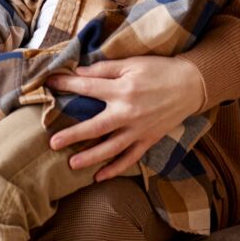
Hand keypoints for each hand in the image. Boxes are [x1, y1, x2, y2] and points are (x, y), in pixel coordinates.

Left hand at [47, 55, 206, 180]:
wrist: (191, 85)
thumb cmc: (159, 70)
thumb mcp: (132, 63)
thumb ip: (105, 69)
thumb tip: (80, 72)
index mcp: (122, 89)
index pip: (87, 87)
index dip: (66, 85)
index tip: (48, 84)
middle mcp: (128, 112)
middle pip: (95, 127)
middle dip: (72, 135)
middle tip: (53, 143)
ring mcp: (139, 130)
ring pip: (111, 148)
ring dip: (90, 157)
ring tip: (71, 165)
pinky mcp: (148, 140)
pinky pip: (130, 158)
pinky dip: (115, 169)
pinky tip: (99, 177)